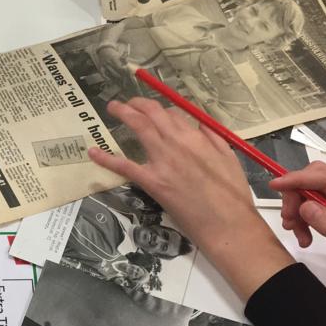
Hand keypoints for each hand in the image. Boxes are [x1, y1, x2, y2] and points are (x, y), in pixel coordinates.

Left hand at [88, 97, 292, 298]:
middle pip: (152, 113)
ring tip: (113, 108)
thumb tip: (198, 121)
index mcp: (196, 137)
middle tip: (127, 103)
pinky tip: (93, 152)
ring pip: (139, 128)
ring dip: (124, 114)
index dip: (161, 110)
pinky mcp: (152, 182)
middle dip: (137, 103)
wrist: (226, 223)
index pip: (173, 113)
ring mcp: (162, 161)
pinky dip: (107, 158)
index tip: (155, 112)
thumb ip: (212, 136)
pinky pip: (125, 166)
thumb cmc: (232, 192)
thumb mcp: (228, 156)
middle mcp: (176, 143)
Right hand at [269, 162, 325, 310]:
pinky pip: (317, 208)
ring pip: (314, 193)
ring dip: (299, 209)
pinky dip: (304, 219)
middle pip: (318, 180)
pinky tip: (305, 237)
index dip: (298, 179)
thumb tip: (305, 205)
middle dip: (296, 194)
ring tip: (297, 234)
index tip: (274, 187)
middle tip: (289, 221)